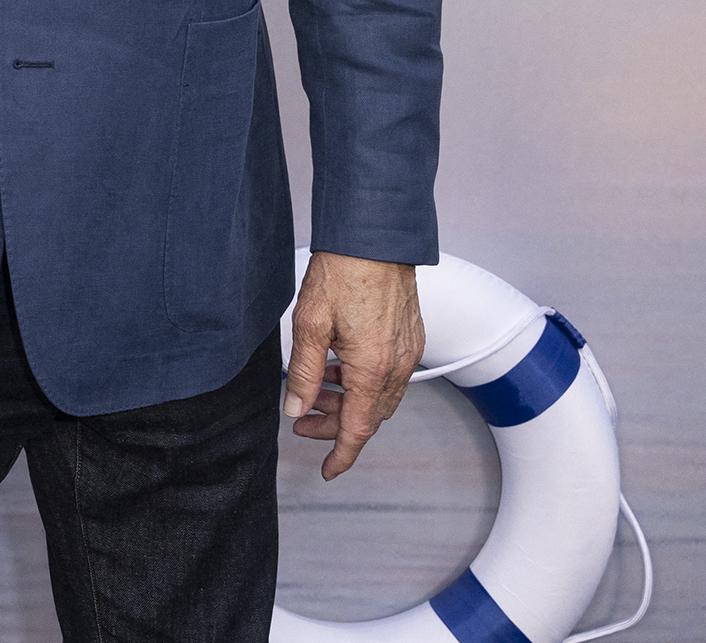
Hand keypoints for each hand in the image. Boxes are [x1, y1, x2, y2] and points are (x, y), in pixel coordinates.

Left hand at [284, 252, 424, 479]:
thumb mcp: (310, 325)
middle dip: (337, 425)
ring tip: (314, 390)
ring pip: (380, 396)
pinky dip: (363, 382)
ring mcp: (408, 351)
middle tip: (303, 419)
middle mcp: (398, 365)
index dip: (342, 454)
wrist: (374, 236)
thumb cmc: (344, 271)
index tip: (328, 470)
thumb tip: (295, 407)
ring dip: (349, 402)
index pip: (359, 430)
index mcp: (373, 369)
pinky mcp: (410, 336)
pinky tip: (337, 368)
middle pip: (370, 416)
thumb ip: (302, 372)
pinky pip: (389, 374)